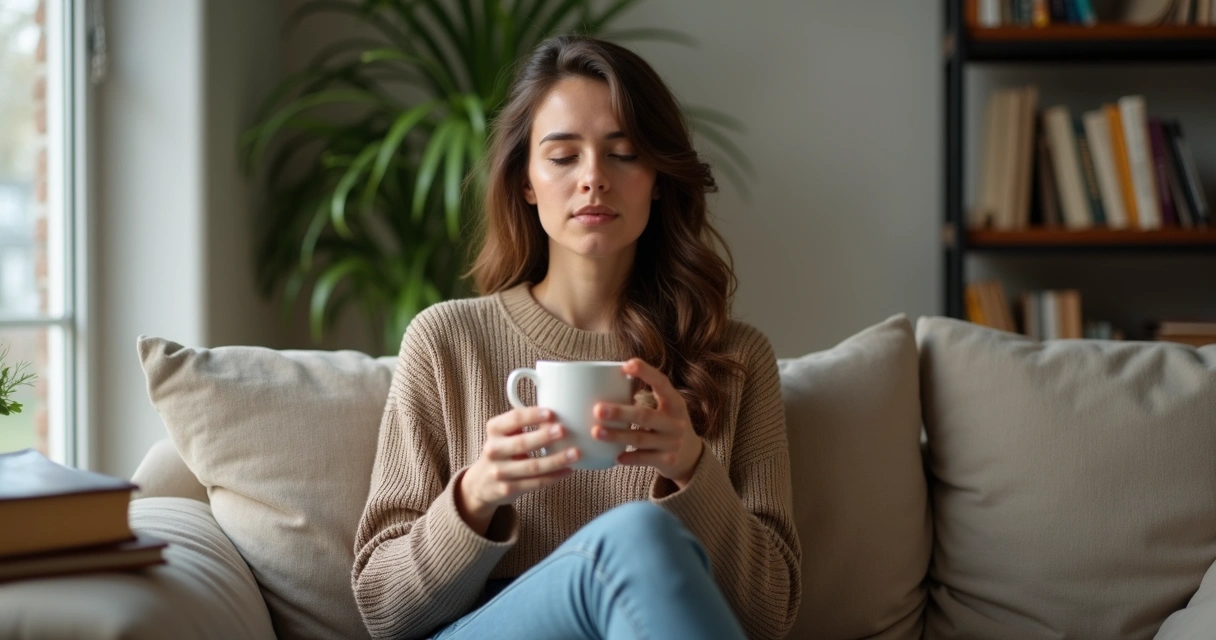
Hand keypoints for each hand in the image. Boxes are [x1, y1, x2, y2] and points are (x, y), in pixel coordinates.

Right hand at [457, 407, 578, 534]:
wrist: (482, 483)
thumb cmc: (502, 451)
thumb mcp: (505, 434)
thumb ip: (522, 425)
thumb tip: (556, 416)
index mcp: (494, 430)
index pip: (513, 419)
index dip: (532, 415)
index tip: (551, 412)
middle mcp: (493, 450)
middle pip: (522, 443)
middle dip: (544, 437)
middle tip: (563, 431)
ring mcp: (499, 472)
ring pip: (532, 466)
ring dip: (556, 460)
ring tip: (574, 453)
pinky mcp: (507, 489)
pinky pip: (535, 483)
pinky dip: (554, 477)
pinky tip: (567, 470)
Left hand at [592, 358, 703, 487]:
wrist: (690, 455)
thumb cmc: (667, 424)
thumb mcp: (665, 407)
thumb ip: (645, 397)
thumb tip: (605, 382)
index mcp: (674, 402)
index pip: (661, 383)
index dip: (645, 372)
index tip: (626, 365)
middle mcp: (676, 422)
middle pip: (645, 416)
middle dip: (620, 412)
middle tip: (597, 409)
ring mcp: (672, 442)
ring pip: (640, 438)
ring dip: (617, 435)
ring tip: (596, 432)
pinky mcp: (668, 461)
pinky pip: (644, 459)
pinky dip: (629, 458)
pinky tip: (615, 456)